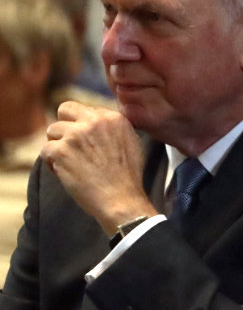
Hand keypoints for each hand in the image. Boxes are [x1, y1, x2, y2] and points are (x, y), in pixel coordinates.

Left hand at [42, 102, 158, 235]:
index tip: (87, 142)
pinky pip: (45, 150)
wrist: (121, 200)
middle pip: (65, 109)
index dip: (82, 125)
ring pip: (52, 130)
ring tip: (70, 163)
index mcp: (113, 118)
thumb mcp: (132, 143)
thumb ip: (113, 128)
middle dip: (65, 126)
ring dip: (58, 146)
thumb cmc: (127, 177)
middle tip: (70, 145)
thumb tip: (97, 122)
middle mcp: (95, 121)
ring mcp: (76, 135)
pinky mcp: (61, 151)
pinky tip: (64, 173)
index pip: (85, 109)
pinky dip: (51, 163)